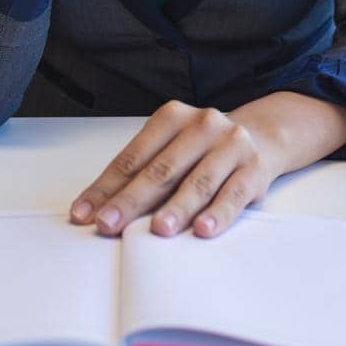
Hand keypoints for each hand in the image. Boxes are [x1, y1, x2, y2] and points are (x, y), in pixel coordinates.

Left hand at [69, 100, 285, 240]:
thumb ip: (142, 173)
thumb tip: (100, 210)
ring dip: (177, 207)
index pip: (133, 157)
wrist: (261, 138)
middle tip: (109, 224)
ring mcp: (230, 145)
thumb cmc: (202, 150)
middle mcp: (202, 125)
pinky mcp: (254, 168)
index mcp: (172, 116)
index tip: (84, 214)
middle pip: (161, 169)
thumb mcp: (171, 149)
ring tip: (158, 229)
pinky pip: (234, 194)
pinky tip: (203, 229)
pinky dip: (217, 213)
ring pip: (198, 181)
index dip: (106, 187)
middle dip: (131, 200)